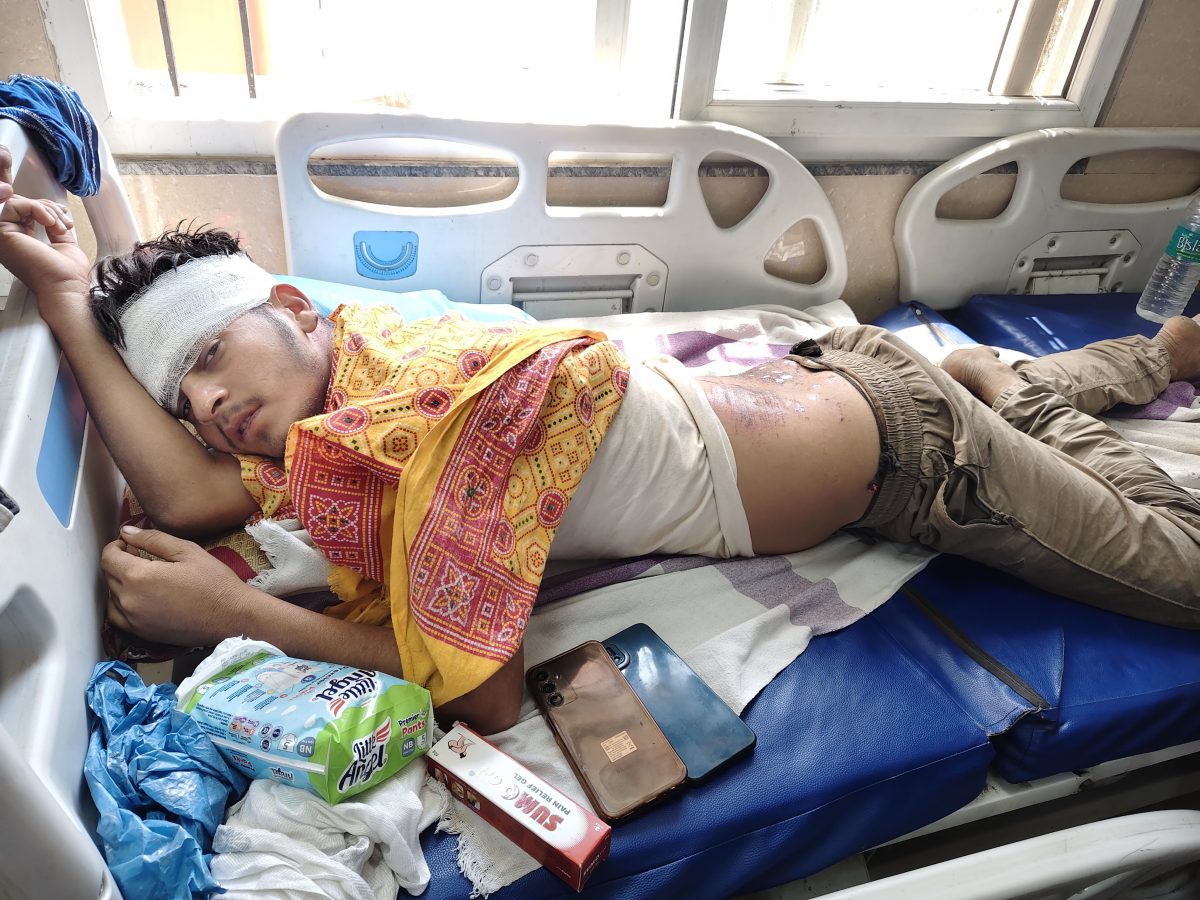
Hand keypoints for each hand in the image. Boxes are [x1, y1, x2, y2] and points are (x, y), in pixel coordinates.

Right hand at [0, 173, 90, 316]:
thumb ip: (53, 226)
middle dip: (47, 207)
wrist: (65, 288)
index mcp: (20, 240)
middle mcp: (9, 238)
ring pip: (16, 203)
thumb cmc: (66, 275)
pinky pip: (13, 205)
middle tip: (64, 222)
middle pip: (20, 205)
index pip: (25, 212)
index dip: (45, 207)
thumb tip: (51, 211)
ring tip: (60, 226)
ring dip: (44, 209)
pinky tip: (50, 222)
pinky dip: (36, 208)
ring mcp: (3, 237)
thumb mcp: (62, 242)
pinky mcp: (2, 234)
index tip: (64, 214)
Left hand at [102, 525, 253, 646]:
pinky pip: (118, 618)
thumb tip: (126, 531)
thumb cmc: (213, 582)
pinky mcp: (141, 634)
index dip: (116, 546)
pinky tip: (140, 600)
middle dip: (119, 563)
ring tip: (141, 579)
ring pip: (112, 597)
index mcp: (138, 576)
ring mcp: (134, 620)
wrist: (231, 617)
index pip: (109, 557)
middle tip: (140, 557)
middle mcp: (129, 600)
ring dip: (120, 585)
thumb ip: (153, 539)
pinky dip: (122, 606)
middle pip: (108, 576)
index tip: (129, 543)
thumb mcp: (187, 551)